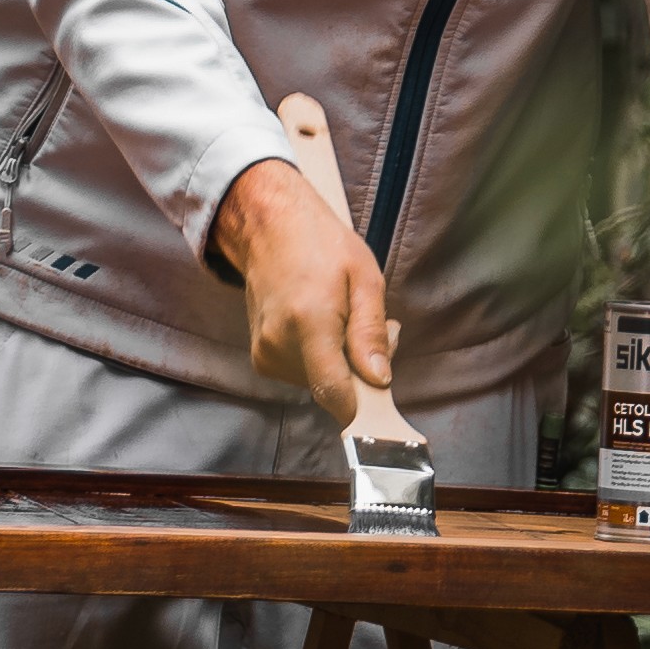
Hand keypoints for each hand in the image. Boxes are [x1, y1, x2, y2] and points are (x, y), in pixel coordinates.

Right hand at [219, 98, 402, 426]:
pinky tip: (327, 327)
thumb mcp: (364, 278)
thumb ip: (371, 333)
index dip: (365, 411)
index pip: (335, 392)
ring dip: (345, 364)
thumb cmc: (320, 245)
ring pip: (321, 384)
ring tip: (348, 319)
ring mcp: (265, 354)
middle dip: (364, 370)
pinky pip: (305, 374)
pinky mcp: (262, 358)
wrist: (268, 227)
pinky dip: (323, 359)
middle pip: (335, 388)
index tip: (387, 420)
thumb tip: (380, 379)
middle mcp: (280, 345)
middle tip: (380, 330)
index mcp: (308, 322)